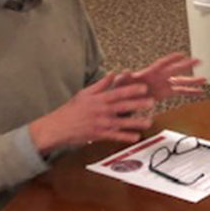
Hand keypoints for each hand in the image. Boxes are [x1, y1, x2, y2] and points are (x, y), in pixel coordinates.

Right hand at [29, 74, 154, 154]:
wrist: (57, 127)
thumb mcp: (84, 93)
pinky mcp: (99, 135)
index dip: (131, 89)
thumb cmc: (71, 110)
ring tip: (149, 122)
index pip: (117, 92)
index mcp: (98, 99)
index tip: (144, 87)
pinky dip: (125, 137)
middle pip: (122, 106)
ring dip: (136, 122)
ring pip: (121, 122)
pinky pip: (114, 136)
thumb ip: (101, 84)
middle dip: (138, 104)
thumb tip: (113, 73)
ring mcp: (100, 123)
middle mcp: (101, 110)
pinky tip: (136, 137)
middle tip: (152, 102)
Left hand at [115, 52, 204, 100]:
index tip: (181, 55)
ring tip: (204, 79)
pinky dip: (190, 92)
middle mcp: (159, 77)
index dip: (171, 60)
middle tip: (198, 61)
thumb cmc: (121, 88)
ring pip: (181, 81)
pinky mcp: (166, 93)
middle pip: (175, 70)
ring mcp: (163, 84)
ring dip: (192, 81)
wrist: (123, 100)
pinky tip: (199, 92)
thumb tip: (124, 71)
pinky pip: (180, 91)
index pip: (162, 64)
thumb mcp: (120, 82)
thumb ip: (123, 77)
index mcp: (149, 73)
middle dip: (187, 66)